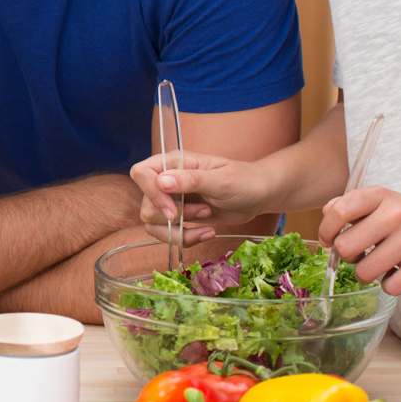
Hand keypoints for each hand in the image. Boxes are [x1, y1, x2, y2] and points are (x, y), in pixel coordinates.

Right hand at [129, 150, 275, 244]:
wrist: (258, 195)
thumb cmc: (243, 180)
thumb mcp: (220, 180)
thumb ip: (190, 180)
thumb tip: (161, 181)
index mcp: (173, 163)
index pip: (141, 174)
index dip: (151, 194)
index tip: (172, 211)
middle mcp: (167, 180)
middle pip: (146, 204)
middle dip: (173, 217)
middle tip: (203, 212)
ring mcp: (172, 200)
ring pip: (154, 223)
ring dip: (179, 230)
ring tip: (207, 222)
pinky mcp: (180, 217)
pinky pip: (168, 234)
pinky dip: (186, 238)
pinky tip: (207, 232)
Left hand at [320, 187, 400, 294]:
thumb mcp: (384, 200)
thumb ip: (351, 205)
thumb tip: (326, 215)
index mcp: (380, 195)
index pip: (338, 212)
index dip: (326, 231)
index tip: (328, 241)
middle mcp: (396, 214)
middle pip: (346, 247)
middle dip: (347, 257)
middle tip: (359, 255)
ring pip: (365, 271)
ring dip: (367, 274)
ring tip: (378, 266)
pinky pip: (391, 286)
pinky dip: (389, 286)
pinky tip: (397, 275)